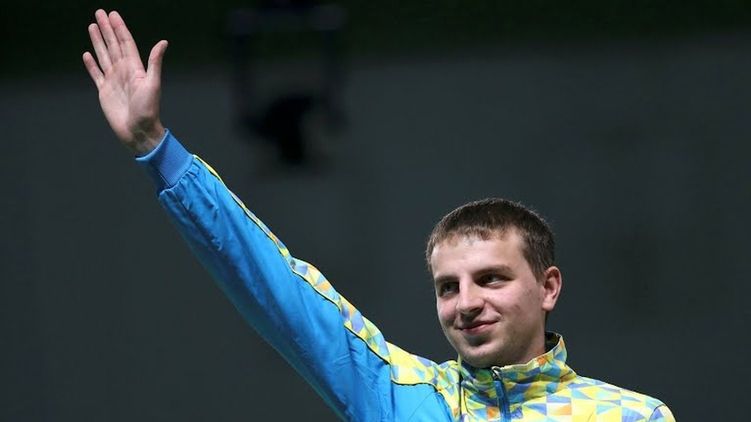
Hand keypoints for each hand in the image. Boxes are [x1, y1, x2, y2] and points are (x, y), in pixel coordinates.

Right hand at [83, 9, 168, 155]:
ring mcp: (113, 81)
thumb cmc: (148, 110)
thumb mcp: (153, 84)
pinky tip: (87, 54)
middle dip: (106, 29)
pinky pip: (96, 74)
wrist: (138, 131)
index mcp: (135, 68)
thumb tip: (163, 42)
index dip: (119, 28)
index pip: (125, 43)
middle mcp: (123, 72)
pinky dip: (91, 64)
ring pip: (103, 55)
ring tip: (92, 26)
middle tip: (99, 13)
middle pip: (113, 45)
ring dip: (98, 41)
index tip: (113, 14)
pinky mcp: (104, 91)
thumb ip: (155, 62)